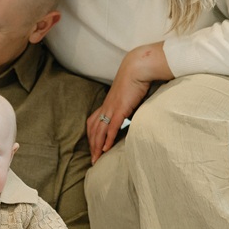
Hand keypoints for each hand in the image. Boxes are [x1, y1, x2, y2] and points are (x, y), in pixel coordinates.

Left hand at [87, 42, 172, 163]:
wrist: (137, 69)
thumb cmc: (136, 81)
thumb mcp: (129, 98)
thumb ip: (128, 109)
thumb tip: (131, 118)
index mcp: (107, 104)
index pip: (93, 122)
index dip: (92, 136)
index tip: (93, 148)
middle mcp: (106, 107)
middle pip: (93, 129)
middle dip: (92, 145)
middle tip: (93, 159)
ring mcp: (112, 108)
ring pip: (100, 131)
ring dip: (97, 146)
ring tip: (97, 159)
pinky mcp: (120, 109)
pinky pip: (111, 127)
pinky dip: (107, 139)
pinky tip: (106, 149)